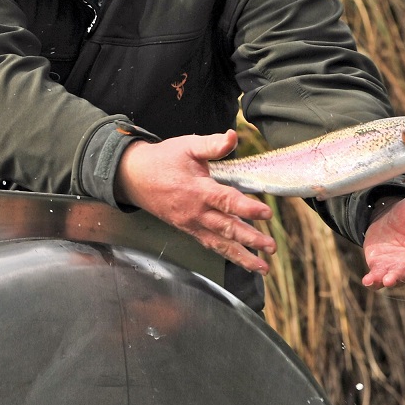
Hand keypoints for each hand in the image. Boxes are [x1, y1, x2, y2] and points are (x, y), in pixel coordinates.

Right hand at [115, 130, 275, 272]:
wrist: (133, 177)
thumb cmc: (162, 160)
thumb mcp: (187, 146)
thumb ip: (212, 144)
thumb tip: (233, 137)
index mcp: (198, 190)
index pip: (226, 201)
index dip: (247, 208)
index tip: (267, 213)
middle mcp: (195, 212)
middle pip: (226, 228)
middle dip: (250, 239)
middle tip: (271, 247)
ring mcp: (191, 224)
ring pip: (219, 243)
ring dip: (241, 256)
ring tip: (262, 268)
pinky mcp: (187, 228)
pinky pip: (209, 243)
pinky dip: (226, 253)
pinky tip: (241, 260)